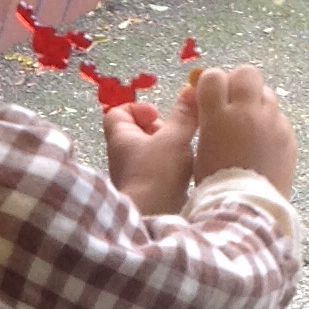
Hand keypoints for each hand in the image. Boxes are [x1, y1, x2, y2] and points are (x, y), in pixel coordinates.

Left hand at [103, 81, 199, 216]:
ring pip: (149, 153)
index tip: (158, 114)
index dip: (137, 108)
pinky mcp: (145, 191)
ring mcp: (132, 175)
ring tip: (184, 154)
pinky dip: (169, 169)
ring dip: (168, 150)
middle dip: (160, 130)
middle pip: (137, 132)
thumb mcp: (174, 139)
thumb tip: (191, 89)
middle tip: (175, 135)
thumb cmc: (156, 174)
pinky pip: (156, 172)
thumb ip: (184, 115)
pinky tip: (184, 173)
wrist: (151, 219)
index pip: (117, 113)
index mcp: (120, 138)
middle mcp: (121, 156)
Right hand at [191, 64, 296, 197]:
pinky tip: (262, 145)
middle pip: (247, 73)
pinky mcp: (288, 135)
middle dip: (238, 83)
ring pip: (266, 93)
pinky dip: (270, 125)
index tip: (208, 98)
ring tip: (249, 127)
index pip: (214, 76)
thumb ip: (205, 119)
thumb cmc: (215, 182)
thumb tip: (204, 100)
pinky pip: (278, 118)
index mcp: (219, 115)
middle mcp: (248, 111)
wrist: (248, 207)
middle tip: (233, 102)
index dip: (210, 84)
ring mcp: (272, 122)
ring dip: (256, 103)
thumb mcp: (200, 149)